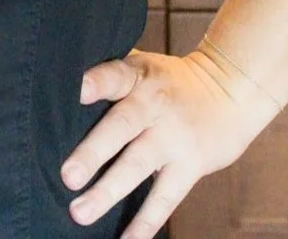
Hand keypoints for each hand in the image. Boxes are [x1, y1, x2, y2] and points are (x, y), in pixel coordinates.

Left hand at [59, 47, 277, 235]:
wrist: (230, 91)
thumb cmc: (169, 81)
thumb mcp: (143, 66)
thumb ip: (109, 73)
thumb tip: (56, 81)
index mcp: (138, 76)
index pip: (115, 75)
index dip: (96, 82)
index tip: (76, 91)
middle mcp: (155, 106)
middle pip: (122, 126)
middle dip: (93, 152)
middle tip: (67, 176)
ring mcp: (174, 138)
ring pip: (138, 166)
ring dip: (108, 191)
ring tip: (80, 212)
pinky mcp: (190, 167)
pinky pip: (165, 198)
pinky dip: (146, 222)